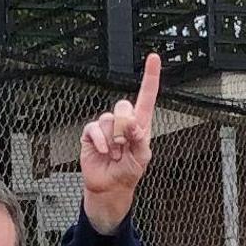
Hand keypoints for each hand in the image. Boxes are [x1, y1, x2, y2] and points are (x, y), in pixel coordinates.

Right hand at [78, 54, 160, 233]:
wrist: (111, 187)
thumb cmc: (129, 171)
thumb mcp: (142, 157)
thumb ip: (140, 139)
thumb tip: (131, 123)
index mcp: (140, 124)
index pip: (146, 96)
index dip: (150, 77)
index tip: (154, 58)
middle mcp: (123, 122)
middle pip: (123, 105)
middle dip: (125, 127)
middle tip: (125, 145)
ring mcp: (106, 127)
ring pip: (109, 119)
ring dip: (114, 140)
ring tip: (116, 154)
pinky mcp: (91, 135)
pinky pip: (94, 129)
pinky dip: (100, 141)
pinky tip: (105, 152)